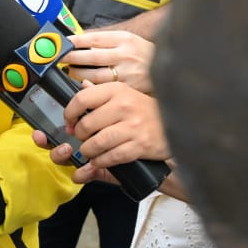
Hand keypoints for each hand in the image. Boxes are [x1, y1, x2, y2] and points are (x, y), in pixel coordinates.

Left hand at [38, 80, 168, 174]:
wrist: (178, 123)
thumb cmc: (145, 110)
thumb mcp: (124, 94)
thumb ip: (101, 92)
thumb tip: (81, 86)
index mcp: (116, 90)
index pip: (81, 99)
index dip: (69, 113)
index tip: (69, 122)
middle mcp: (123, 106)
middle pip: (86, 124)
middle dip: (79, 136)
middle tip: (82, 138)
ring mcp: (133, 126)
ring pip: (96, 143)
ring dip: (88, 151)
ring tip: (90, 151)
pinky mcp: (140, 145)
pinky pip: (111, 157)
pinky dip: (101, 161)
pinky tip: (101, 159)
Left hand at [63, 30, 155, 93]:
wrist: (171, 68)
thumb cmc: (144, 54)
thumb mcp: (127, 39)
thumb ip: (104, 40)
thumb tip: (78, 40)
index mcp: (124, 40)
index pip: (93, 39)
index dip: (74, 42)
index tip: (62, 44)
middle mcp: (126, 56)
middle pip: (91, 57)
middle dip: (71, 59)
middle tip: (60, 60)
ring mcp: (127, 74)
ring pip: (94, 76)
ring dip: (77, 76)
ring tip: (71, 72)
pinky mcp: (128, 91)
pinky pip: (103, 92)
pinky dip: (90, 90)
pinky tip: (84, 88)